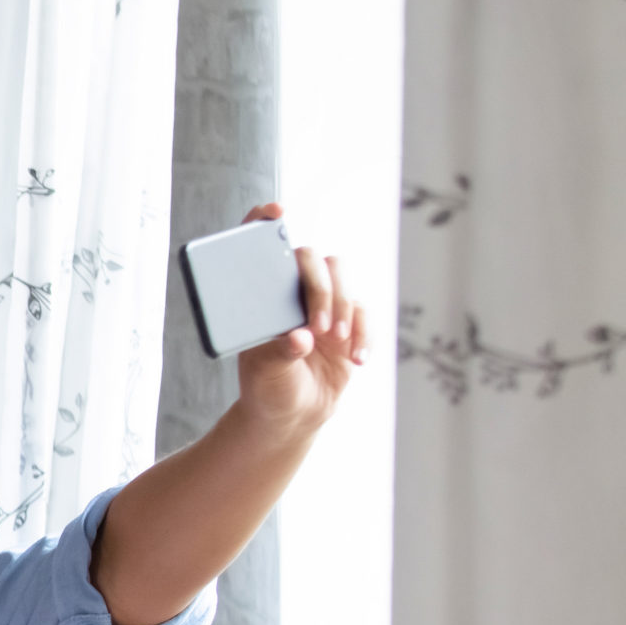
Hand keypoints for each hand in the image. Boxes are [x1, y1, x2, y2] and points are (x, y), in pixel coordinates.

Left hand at [232, 204, 369, 436]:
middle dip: (319, 288)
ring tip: (334, 342)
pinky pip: (364, 312)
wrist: (292, 413)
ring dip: (342, 306)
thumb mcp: (265, 374)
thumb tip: (298, 337)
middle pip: (312, 259)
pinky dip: (364, 334)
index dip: (265, 222)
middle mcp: (291, 290)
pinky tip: (356, 358)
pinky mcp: (349, 321)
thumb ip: (279, 354)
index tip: (275, 211)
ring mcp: (323, 301)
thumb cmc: (268, 385)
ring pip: (342, 277)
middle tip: (317, 326)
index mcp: (260, 295)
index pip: (261, 248)